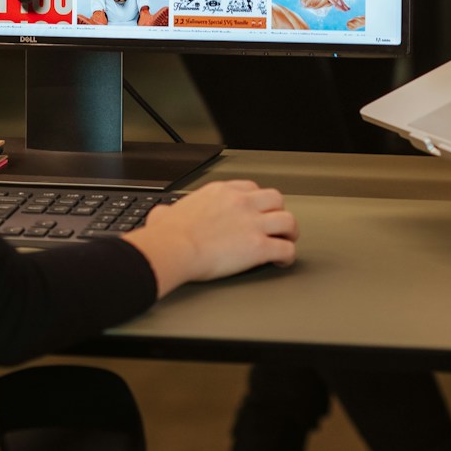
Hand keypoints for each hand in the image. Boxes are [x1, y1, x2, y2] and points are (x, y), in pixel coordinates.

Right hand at [121, 180, 297, 296]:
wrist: (173, 248)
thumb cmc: (168, 234)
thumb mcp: (165, 213)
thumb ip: (168, 211)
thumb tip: (161, 215)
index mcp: (220, 192)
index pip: (250, 188)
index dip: (257, 201)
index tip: (256, 211)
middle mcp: (241, 203)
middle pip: (275, 199)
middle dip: (278, 212)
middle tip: (276, 225)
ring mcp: (253, 223)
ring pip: (288, 220)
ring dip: (289, 232)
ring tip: (286, 242)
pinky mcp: (259, 247)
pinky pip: (286, 249)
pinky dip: (288, 256)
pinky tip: (282, 262)